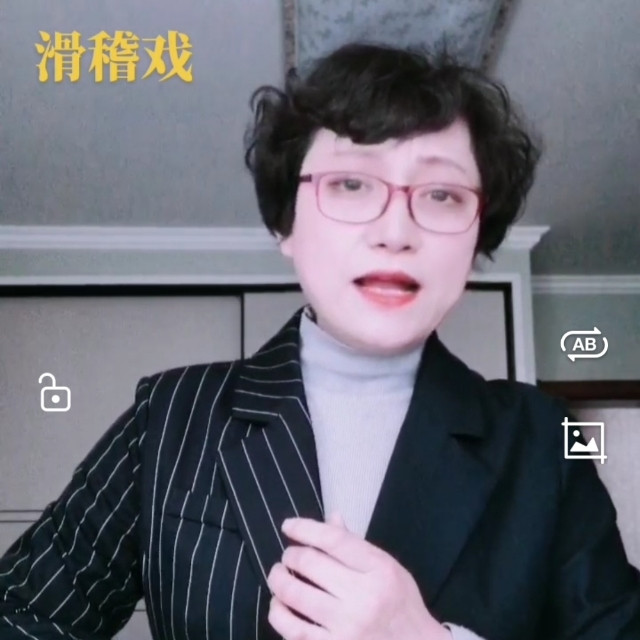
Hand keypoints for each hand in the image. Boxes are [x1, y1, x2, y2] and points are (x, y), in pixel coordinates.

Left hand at [267, 511, 451, 639]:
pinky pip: (293, 630)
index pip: (333, 540)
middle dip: (290, 555)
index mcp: (380, 570)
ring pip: (295, 595)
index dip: (305, 528)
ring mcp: (347, 628)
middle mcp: (364, 598)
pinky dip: (278, 614)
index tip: (288, 526)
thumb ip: (356, 545)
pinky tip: (278, 605)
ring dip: (279, 580)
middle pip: (310, 563)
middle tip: (288, 556)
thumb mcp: (388, 567)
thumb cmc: (401, 605)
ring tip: (278, 575)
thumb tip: (331, 518)